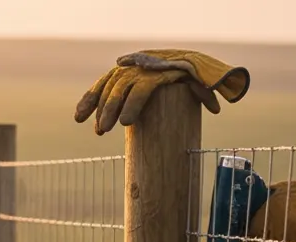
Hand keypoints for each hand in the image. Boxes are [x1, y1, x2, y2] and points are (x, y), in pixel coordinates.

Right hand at [75, 49, 249, 135]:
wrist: (179, 57)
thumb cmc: (192, 73)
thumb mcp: (200, 80)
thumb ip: (206, 91)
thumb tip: (215, 108)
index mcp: (157, 70)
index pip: (142, 87)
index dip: (133, 104)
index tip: (126, 123)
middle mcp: (139, 69)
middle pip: (120, 89)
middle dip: (110, 110)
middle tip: (104, 131)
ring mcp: (127, 70)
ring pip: (108, 88)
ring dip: (97, 108)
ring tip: (97, 131)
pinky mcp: (118, 75)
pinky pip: (101, 87)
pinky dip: (89, 100)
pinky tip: (79, 117)